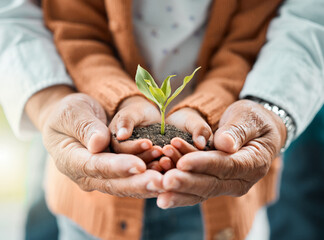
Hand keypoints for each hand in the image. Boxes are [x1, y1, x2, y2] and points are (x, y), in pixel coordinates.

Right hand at [26, 86, 163, 197]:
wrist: (71, 120)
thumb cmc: (68, 112)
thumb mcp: (72, 113)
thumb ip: (85, 127)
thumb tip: (99, 144)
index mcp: (70, 160)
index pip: (95, 166)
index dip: (118, 167)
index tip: (139, 166)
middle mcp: (85, 175)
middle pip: (113, 183)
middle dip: (138, 183)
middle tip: (161, 182)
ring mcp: (99, 178)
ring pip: (124, 185)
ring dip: (147, 182)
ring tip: (168, 177)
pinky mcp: (112, 175)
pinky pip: (130, 180)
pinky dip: (147, 177)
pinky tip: (165, 173)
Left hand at [156, 99, 285, 207]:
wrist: (257, 130)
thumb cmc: (253, 120)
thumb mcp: (248, 117)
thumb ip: (237, 130)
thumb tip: (225, 144)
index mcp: (253, 163)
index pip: (226, 166)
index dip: (203, 164)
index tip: (182, 162)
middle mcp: (241, 180)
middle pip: (211, 184)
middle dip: (186, 183)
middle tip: (163, 182)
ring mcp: (228, 185)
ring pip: (201, 192)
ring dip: (178, 190)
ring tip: (156, 185)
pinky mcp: (215, 184)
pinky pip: (195, 188)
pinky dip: (178, 187)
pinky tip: (160, 184)